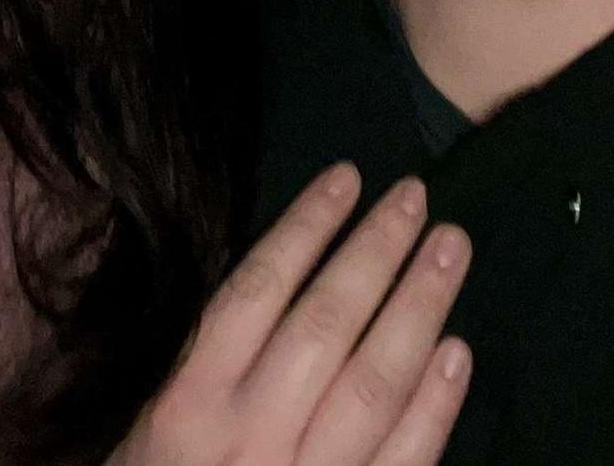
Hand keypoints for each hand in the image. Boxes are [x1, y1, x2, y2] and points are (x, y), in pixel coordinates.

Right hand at [110, 162, 472, 465]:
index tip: (348, 176)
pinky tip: (459, 350)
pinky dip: (436, 405)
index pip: (258, 288)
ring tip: (451, 247)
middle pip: (327, 322)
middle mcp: (249, 434)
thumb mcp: (155, 425)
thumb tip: (284, 273)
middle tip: (417, 196)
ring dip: (419, 305)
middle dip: (377, 251)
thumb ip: (210, 361)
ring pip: (374, 380)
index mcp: (190, 400)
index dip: (307, 227)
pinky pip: (403, 460)